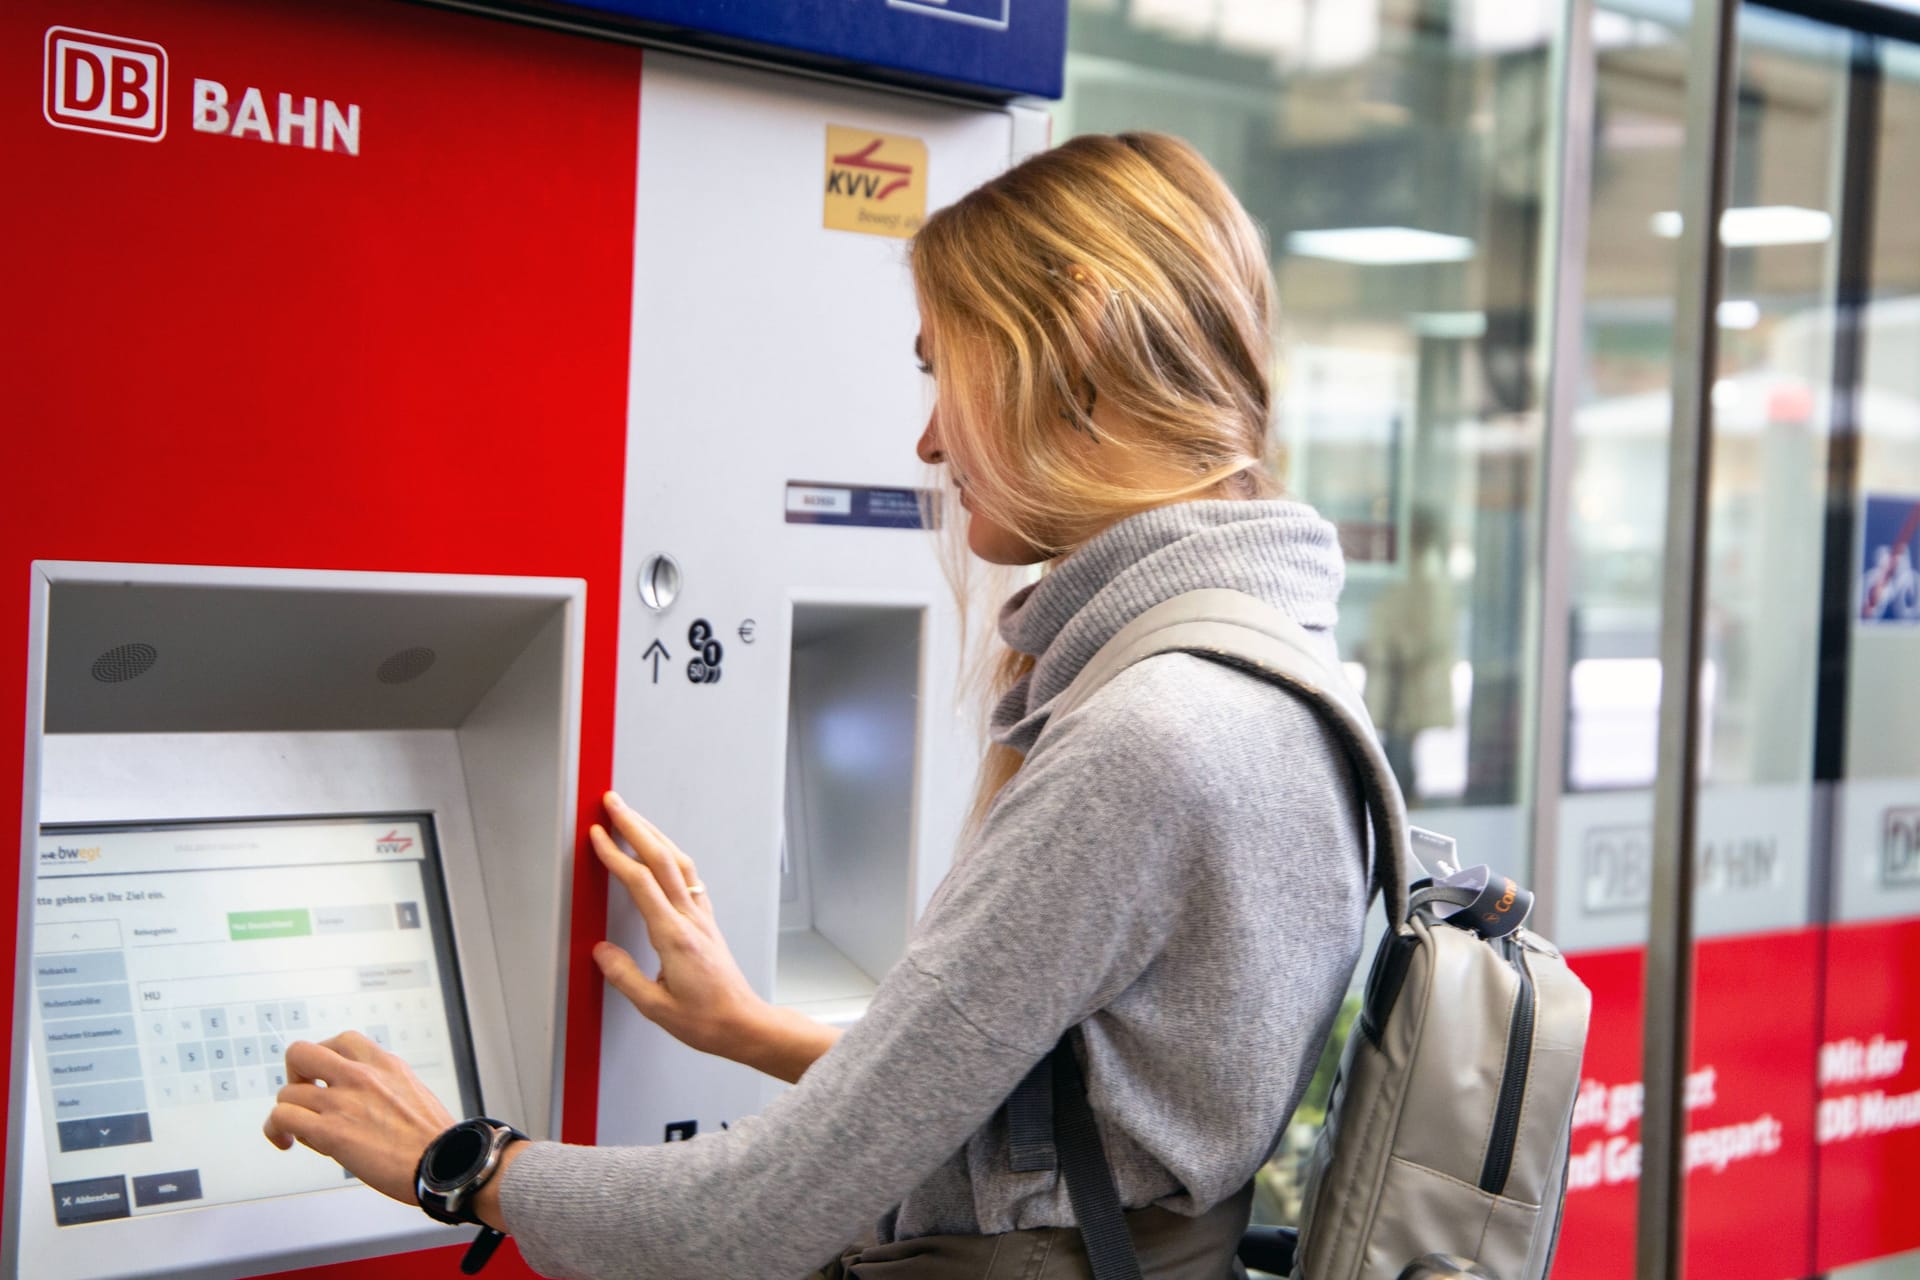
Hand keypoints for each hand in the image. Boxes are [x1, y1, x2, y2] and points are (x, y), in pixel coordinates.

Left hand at [262, 1031, 455, 1207]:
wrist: (445, 1162)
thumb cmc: (434, 1138)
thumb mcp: (413, 1092)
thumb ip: (383, 1086)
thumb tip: (359, 1099)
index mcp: (385, 1064)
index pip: (340, 1040)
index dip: (325, 1059)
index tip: (325, 1077)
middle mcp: (361, 1076)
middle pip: (301, 1052)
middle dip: (295, 1075)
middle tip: (304, 1095)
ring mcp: (343, 1102)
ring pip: (286, 1093)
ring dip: (288, 1112)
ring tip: (297, 1130)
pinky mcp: (331, 1132)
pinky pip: (282, 1118)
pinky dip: (277, 1130)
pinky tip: (287, 1141)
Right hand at [590, 792, 769, 1064]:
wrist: (743, 1023)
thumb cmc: (705, 1020)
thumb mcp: (655, 1007)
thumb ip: (624, 976)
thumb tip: (600, 951)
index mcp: (674, 937)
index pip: (641, 883)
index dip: (616, 855)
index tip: (597, 835)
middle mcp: (690, 919)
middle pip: (661, 860)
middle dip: (635, 826)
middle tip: (612, 803)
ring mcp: (701, 916)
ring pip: (679, 862)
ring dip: (654, 835)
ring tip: (633, 816)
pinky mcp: (706, 921)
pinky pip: (689, 876)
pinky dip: (670, 855)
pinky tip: (662, 851)